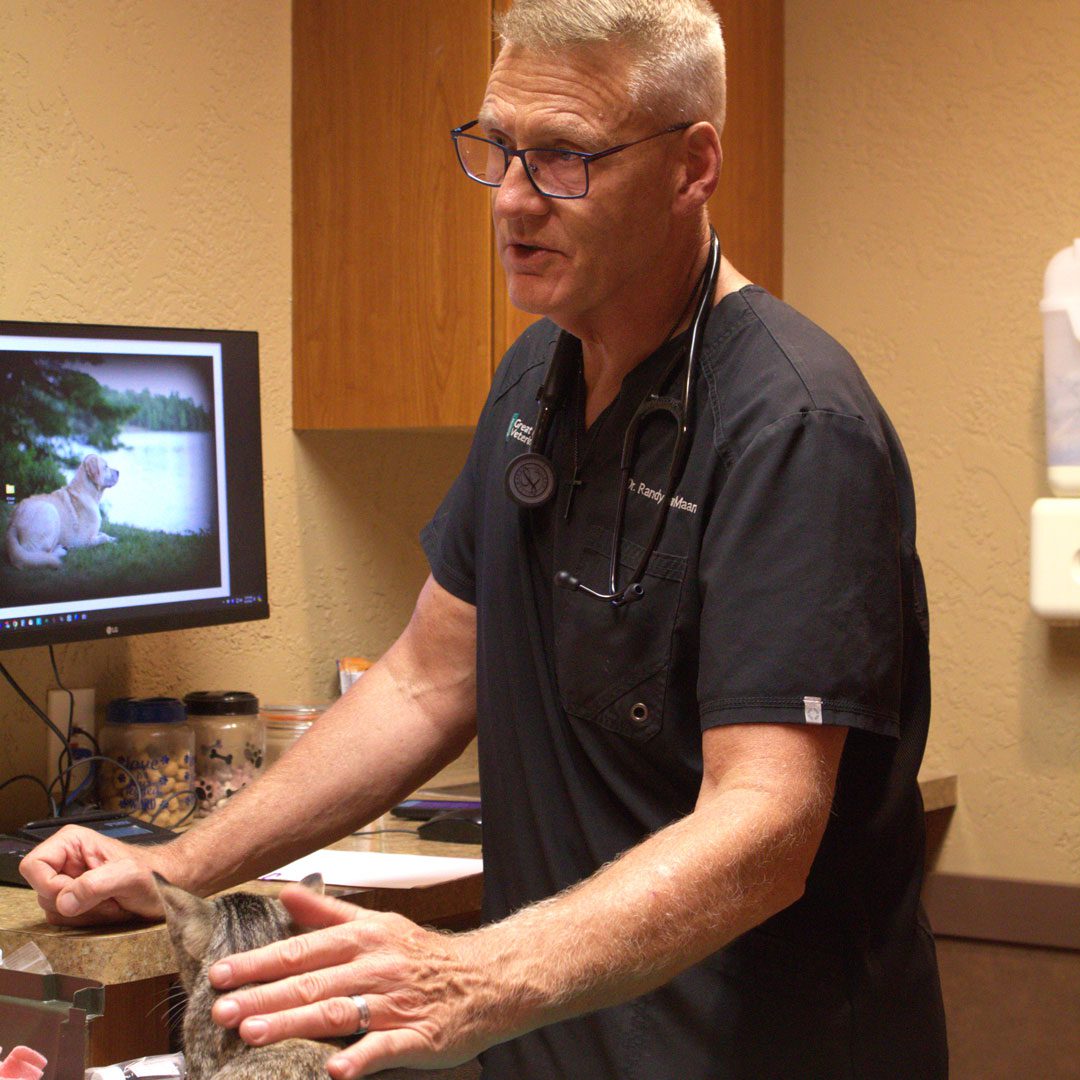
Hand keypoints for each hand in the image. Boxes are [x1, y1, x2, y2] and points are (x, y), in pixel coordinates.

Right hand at [19, 825, 179, 925]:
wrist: (170, 885)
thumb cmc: (155, 873)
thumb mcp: (129, 875)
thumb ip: (95, 885)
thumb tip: (63, 901)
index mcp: (72, 842)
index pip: (33, 866)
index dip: (50, 885)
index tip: (77, 892)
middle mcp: (67, 860)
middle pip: (42, 893)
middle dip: (75, 904)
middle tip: (106, 897)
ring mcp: (71, 882)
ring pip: (54, 911)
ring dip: (85, 914)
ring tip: (111, 902)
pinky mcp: (77, 900)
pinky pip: (66, 921)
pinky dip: (89, 921)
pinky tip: (110, 909)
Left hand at [209, 885, 503, 1078]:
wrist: (485, 979)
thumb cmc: (422, 955)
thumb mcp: (378, 923)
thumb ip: (329, 914)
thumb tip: (286, 894)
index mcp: (364, 938)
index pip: (302, 949)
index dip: (260, 962)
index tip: (221, 973)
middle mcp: (376, 966)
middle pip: (312, 983)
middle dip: (264, 997)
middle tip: (222, 1011)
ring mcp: (396, 1002)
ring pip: (339, 1013)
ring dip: (295, 1024)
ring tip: (255, 1034)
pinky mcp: (418, 1036)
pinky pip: (385, 1047)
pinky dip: (360, 1058)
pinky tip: (336, 1070)